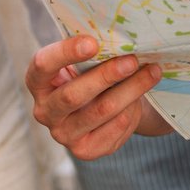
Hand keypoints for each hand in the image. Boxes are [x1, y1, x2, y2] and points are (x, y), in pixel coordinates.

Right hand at [26, 35, 162, 159]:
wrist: (101, 106)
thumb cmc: (89, 72)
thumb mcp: (83, 59)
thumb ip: (92, 51)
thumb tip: (122, 39)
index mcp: (38, 81)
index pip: (43, 64)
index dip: (66, 52)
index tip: (93, 42)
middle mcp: (44, 111)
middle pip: (74, 94)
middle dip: (106, 75)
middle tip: (132, 60)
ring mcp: (63, 134)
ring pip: (101, 110)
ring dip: (131, 90)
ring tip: (152, 72)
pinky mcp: (85, 150)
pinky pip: (115, 127)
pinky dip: (132, 109)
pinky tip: (141, 96)